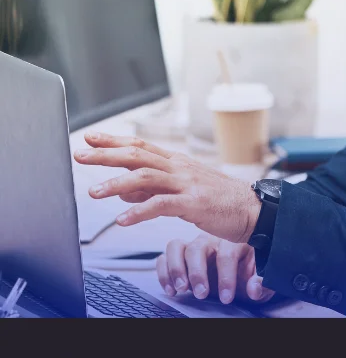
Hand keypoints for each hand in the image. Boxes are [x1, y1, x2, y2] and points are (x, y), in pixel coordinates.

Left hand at [73, 133, 262, 242]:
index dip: (114, 141)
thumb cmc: (220, 201)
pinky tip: (122, 220)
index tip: (90, 138)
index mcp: (177, 163)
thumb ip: (154, 190)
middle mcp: (179, 168)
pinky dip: (140, 212)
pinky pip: (162, 205)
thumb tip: (126, 194)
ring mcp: (187, 184)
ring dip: (116, 184)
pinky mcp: (194, 203)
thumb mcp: (184, 191)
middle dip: (106, 155)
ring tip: (93, 192)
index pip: (141, 145)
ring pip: (145, 177)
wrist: (253, 210)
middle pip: (137, 155)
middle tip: (80, 156)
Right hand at [156, 236, 275, 304]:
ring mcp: (194, 246)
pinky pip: (164, 256)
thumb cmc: (250, 273)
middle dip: (197, 273)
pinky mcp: (181, 255)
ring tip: (182, 289)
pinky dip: (163, 272)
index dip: (226, 278)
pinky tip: (171, 289)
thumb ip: (261, 283)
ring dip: (176, 269)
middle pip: (197, 248)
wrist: (242, 273)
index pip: (227, 255)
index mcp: (234, 242)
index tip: (227, 297)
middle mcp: (211, 241)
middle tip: (201, 294)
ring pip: (176, 247)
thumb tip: (254, 289)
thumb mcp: (261, 277)